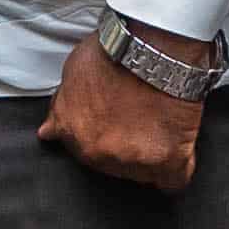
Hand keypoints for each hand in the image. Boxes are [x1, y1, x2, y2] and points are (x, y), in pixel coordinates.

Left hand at [38, 19, 208, 193]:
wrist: (153, 47)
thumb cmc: (116, 52)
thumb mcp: (73, 73)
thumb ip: (61, 108)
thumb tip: (48, 132)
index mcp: (71, 132)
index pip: (82, 153)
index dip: (100, 138)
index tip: (114, 126)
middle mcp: (97, 152)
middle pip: (112, 167)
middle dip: (124, 148)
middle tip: (139, 119)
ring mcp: (131, 160)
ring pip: (142, 174)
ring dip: (150, 156)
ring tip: (160, 126)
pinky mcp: (165, 160)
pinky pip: (173, 180)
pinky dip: (178, 169)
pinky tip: (180, 152)